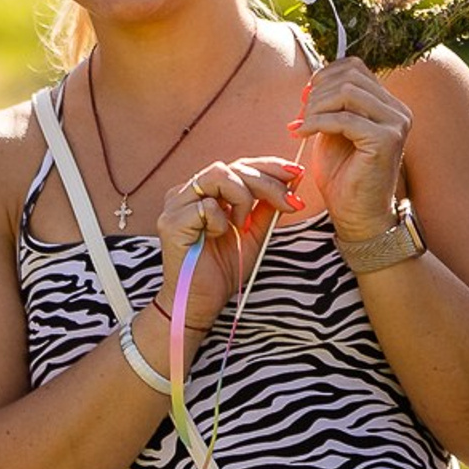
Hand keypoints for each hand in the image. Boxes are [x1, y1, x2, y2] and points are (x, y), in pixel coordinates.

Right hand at [157, 156, 302, 334]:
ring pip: (218, 175)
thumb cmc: (222, 270)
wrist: (200, 303)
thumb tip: (291, 181)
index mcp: (205, 193)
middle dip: (268, 182)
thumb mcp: (253, 232)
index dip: (269, 166)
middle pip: (232, 167)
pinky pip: (206, 206)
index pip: (238, 167)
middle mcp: (187, 193)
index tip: (297, 173)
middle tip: (290, 202)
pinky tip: (219, 236)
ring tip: (243, 225)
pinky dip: (222, 220)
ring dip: (243, 198)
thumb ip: (267, 207)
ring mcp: (175, 205)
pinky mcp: (171, 222)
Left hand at [295, 57, 412, 243]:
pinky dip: (317, 123)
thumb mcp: (334, 130)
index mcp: (388, 105)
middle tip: (300, 116)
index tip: (305, 99)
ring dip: (316, 106)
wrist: (357, 216)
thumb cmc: (344, 176)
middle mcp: (398, 111)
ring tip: (302, 126)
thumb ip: (332, 104)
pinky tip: (303, 134)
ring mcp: (396, 124)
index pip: (355, 68)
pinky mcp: (386, 140)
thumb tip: (317, 79)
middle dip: (317, 93)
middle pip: (350, 76)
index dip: (324, 76)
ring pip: (347, 92)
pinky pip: (343, 118)